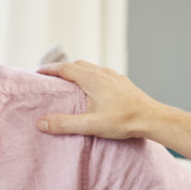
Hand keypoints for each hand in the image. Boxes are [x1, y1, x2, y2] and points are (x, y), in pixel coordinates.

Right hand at [35, 60, 166, 139]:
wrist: (152, 118)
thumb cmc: (123, 121)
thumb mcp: (91, 124)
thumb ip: (65, 123)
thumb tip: (41, 123)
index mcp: (92, 79)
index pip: (65, 68)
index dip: (50, 70)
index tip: (37, 72)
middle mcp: (102, 73)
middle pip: (77, 65)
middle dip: (61, 68)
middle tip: (50, 76)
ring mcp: (114, 76)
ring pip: (90, 68)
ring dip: (76, 70)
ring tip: (68, 80)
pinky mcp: (122, 82)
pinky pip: (101, 73)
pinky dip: (89, 75)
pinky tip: (92, 87)